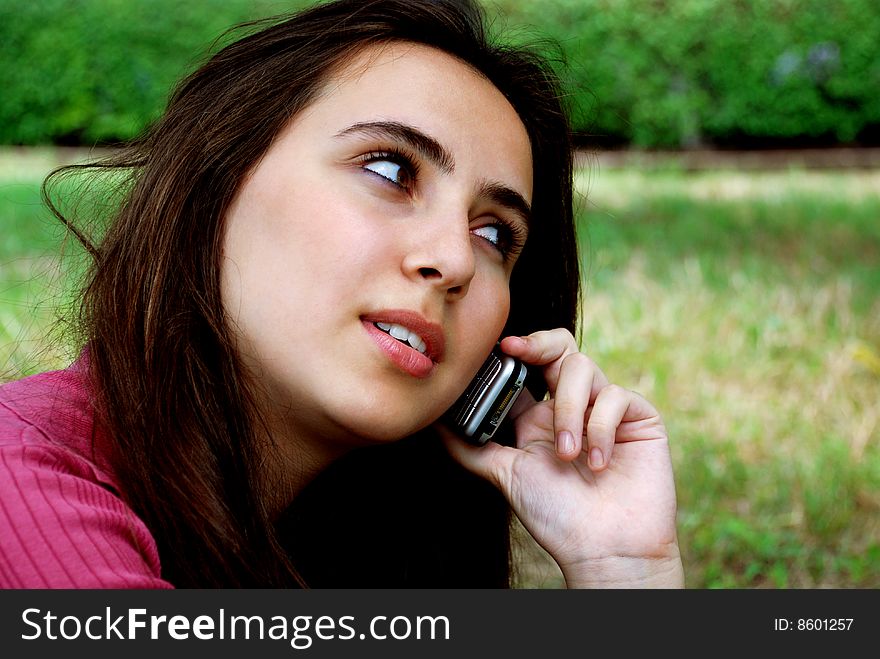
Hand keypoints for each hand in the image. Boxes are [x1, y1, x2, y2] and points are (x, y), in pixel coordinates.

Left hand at [436, 329, 683, 587]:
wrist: (604, 550)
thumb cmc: (557, 517)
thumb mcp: (506, 475)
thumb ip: (472, 447)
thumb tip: (434, 422)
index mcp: (540, 416)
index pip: (529, 366)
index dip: (517, 348)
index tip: (501, 346)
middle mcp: (573, 406)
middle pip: (561, 348)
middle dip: (540, 343)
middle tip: (521, 353)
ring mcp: (606, 410)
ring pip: (584, 368)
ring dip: (568, 410)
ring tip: (567, 455)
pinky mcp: (639, 418)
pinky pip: (616, 397)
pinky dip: (602, 428)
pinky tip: (599, 463)